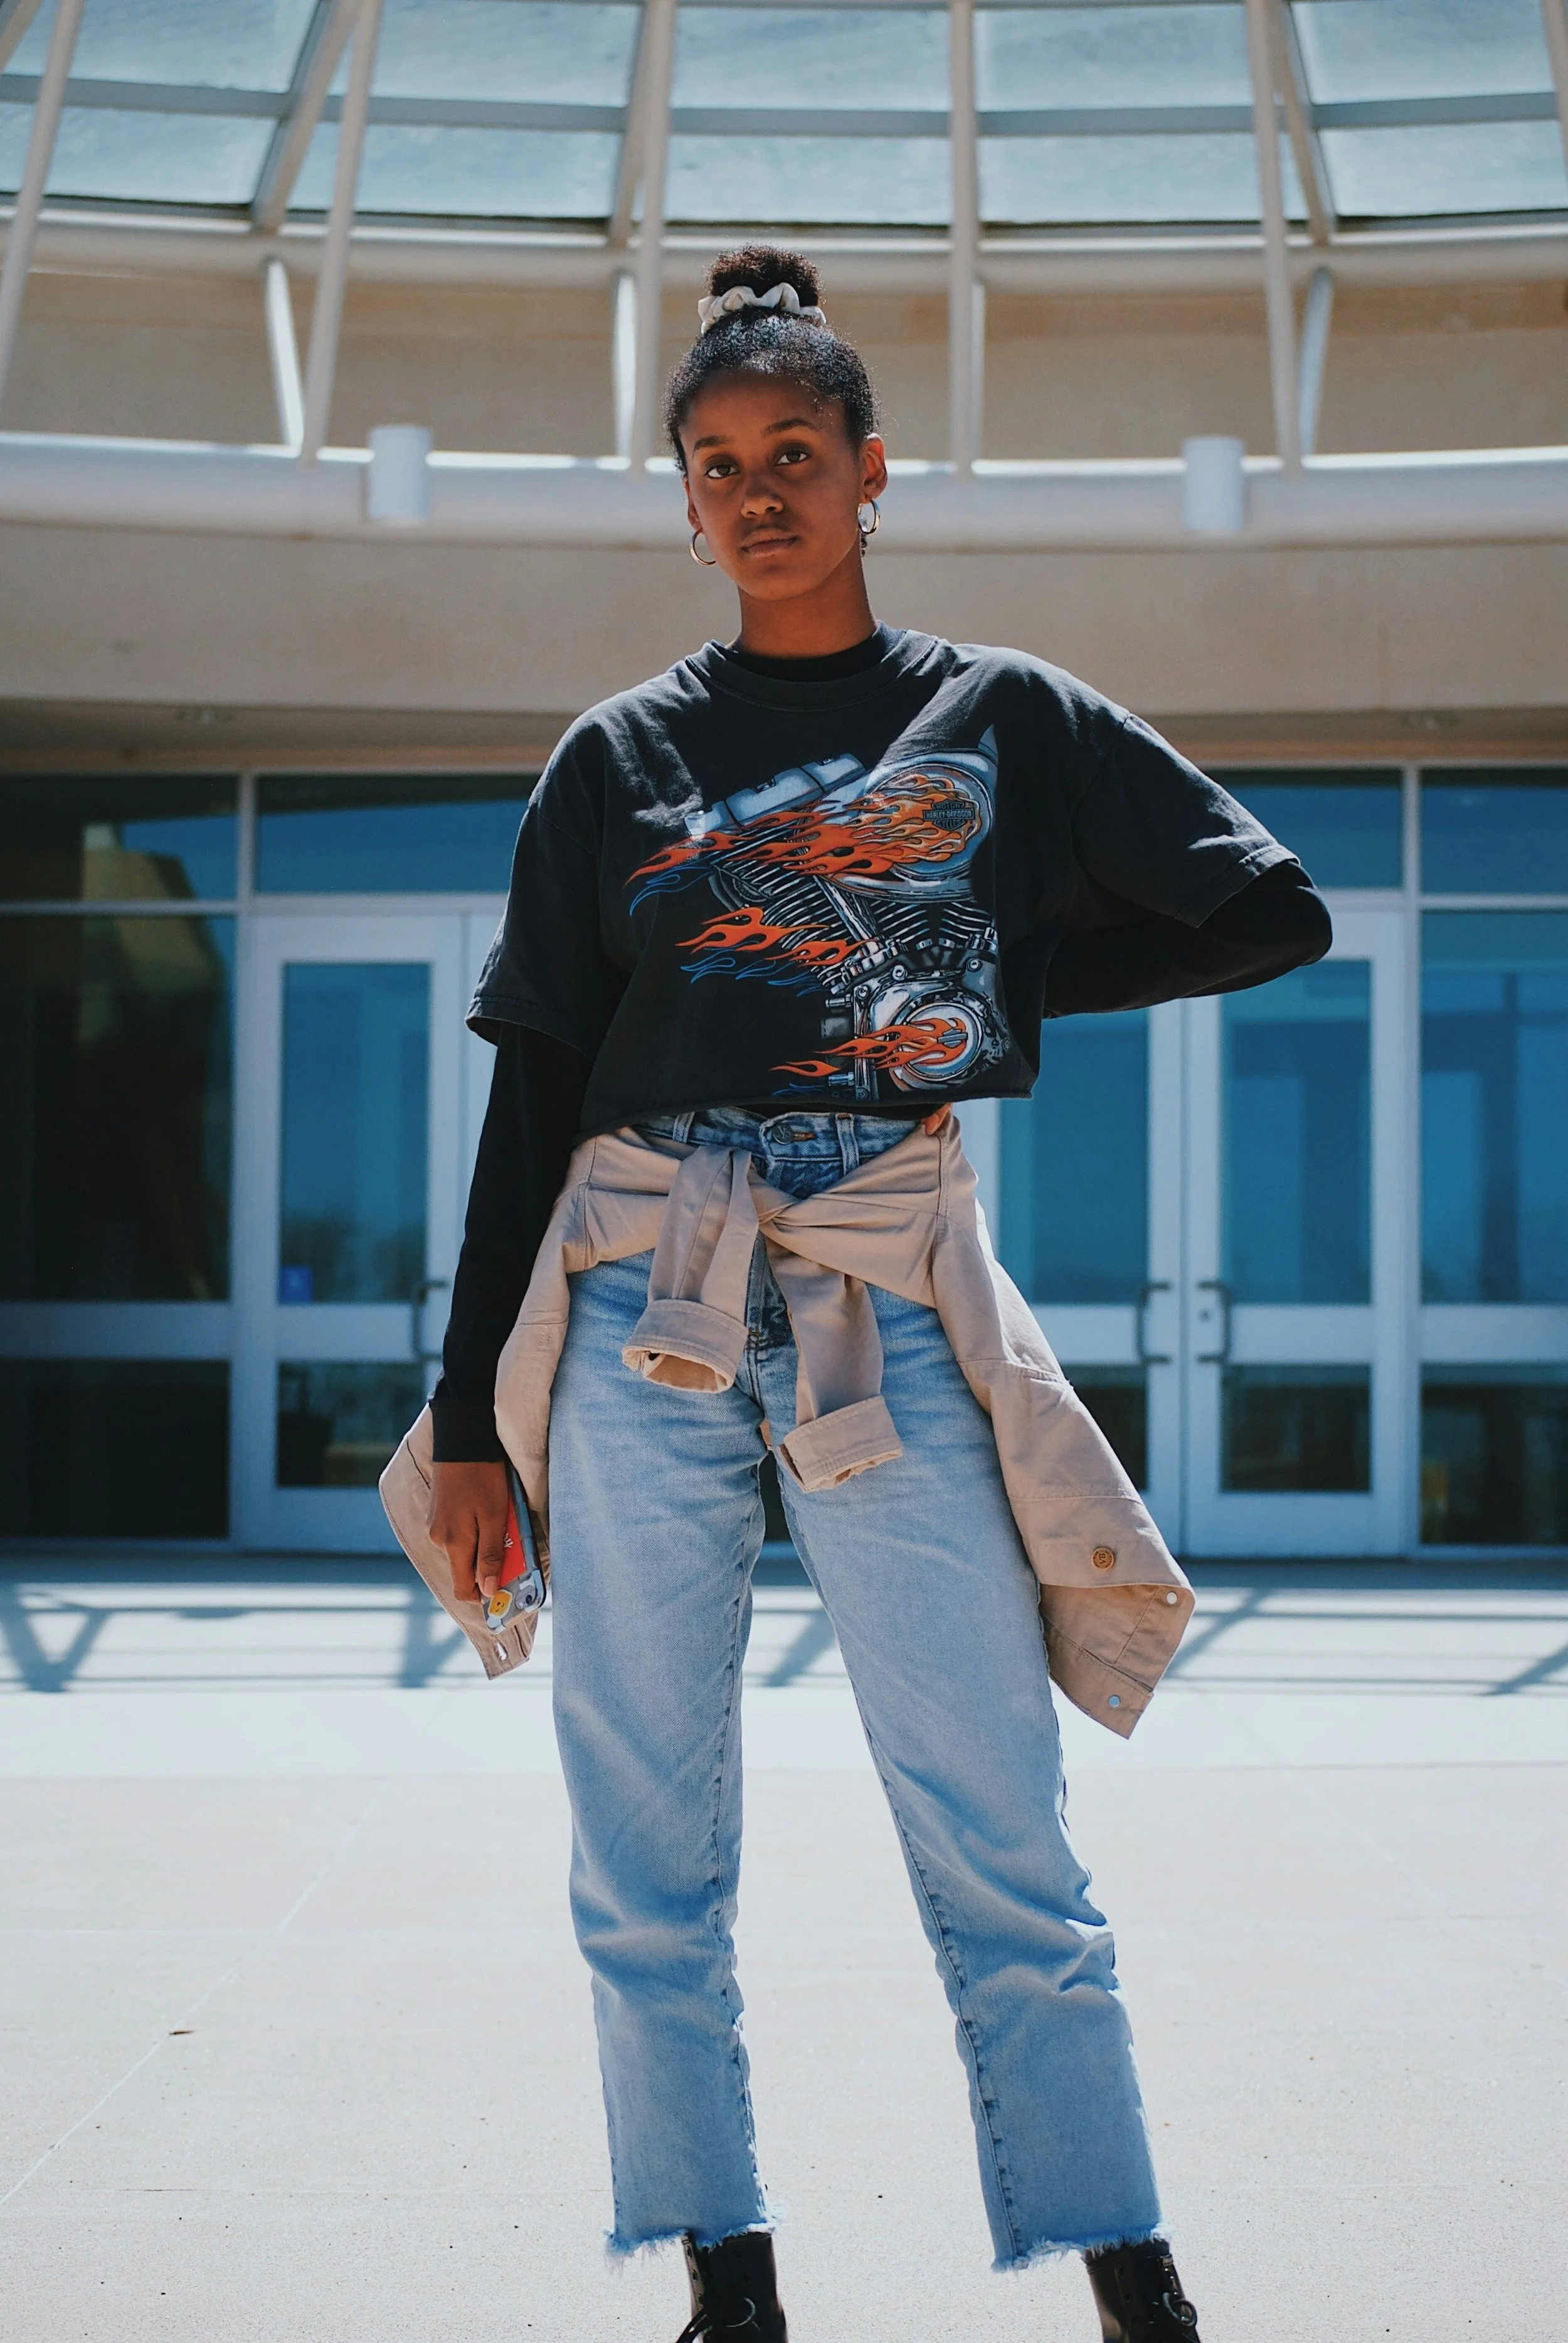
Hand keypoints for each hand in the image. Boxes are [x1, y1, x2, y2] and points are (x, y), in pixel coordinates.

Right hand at [427, 1459, 509, 1603]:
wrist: (462, 1439)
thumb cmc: (483, 1476)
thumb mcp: (495, 1517)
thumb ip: (490, 1555)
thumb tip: (487, 1591)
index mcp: (453, 1544)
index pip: (462, 1588)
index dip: (483, 1594)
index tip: (505, 1588)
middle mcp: (439, 1539)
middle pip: (465, 1568)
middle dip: (488, 1564)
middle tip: (511, 1544)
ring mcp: (436, 1525)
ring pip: (463, 1550)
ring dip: (482, 1544)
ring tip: (501, 1520)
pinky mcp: (438, 1513)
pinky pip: (458, 1534)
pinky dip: (474, 1530)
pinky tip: (485, 1511)